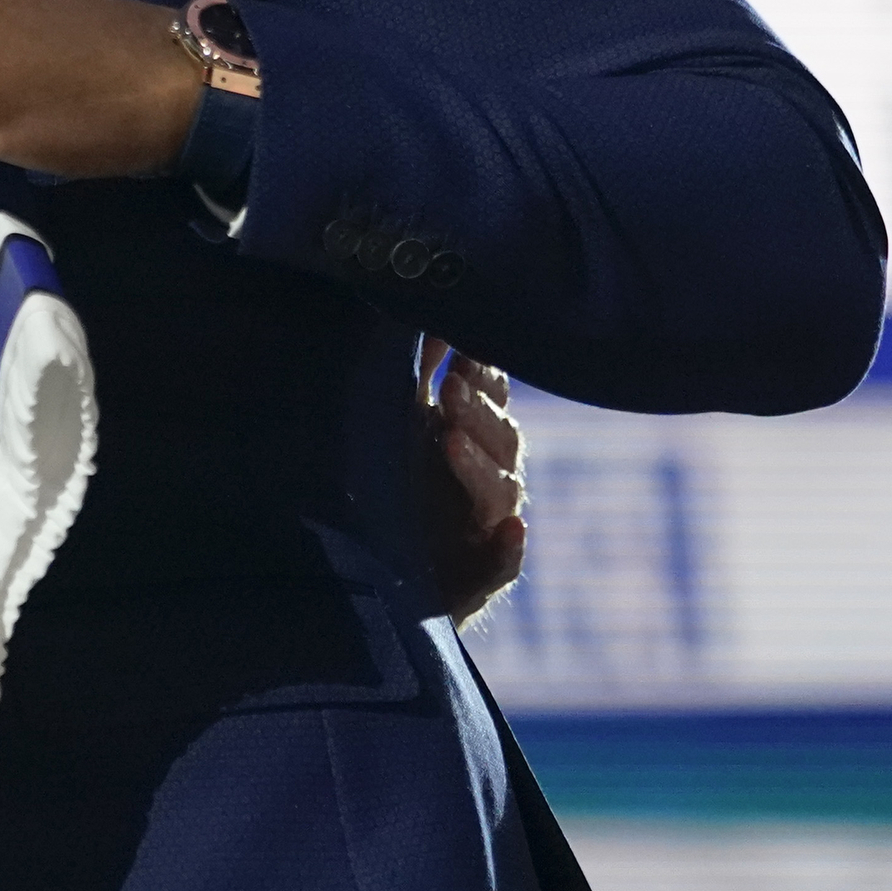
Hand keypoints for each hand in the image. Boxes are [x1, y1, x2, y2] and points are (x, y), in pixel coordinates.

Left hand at [417, 336, 527, 625]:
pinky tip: (512, 532)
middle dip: (477, 413)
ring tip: (453, 442)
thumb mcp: (402, 424)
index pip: (492, 402)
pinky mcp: (480, 576)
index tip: (463, 349)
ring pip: (501, 494)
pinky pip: (503, 564)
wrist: (379, 576)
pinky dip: (509, 548)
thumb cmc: (396, 486)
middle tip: (449, 386)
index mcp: (471, 439)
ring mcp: (485, 527)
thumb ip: (417, 373)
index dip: (484, 376)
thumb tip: (427, 314)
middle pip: (501, 441)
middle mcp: (487, 479)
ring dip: (482, 467)